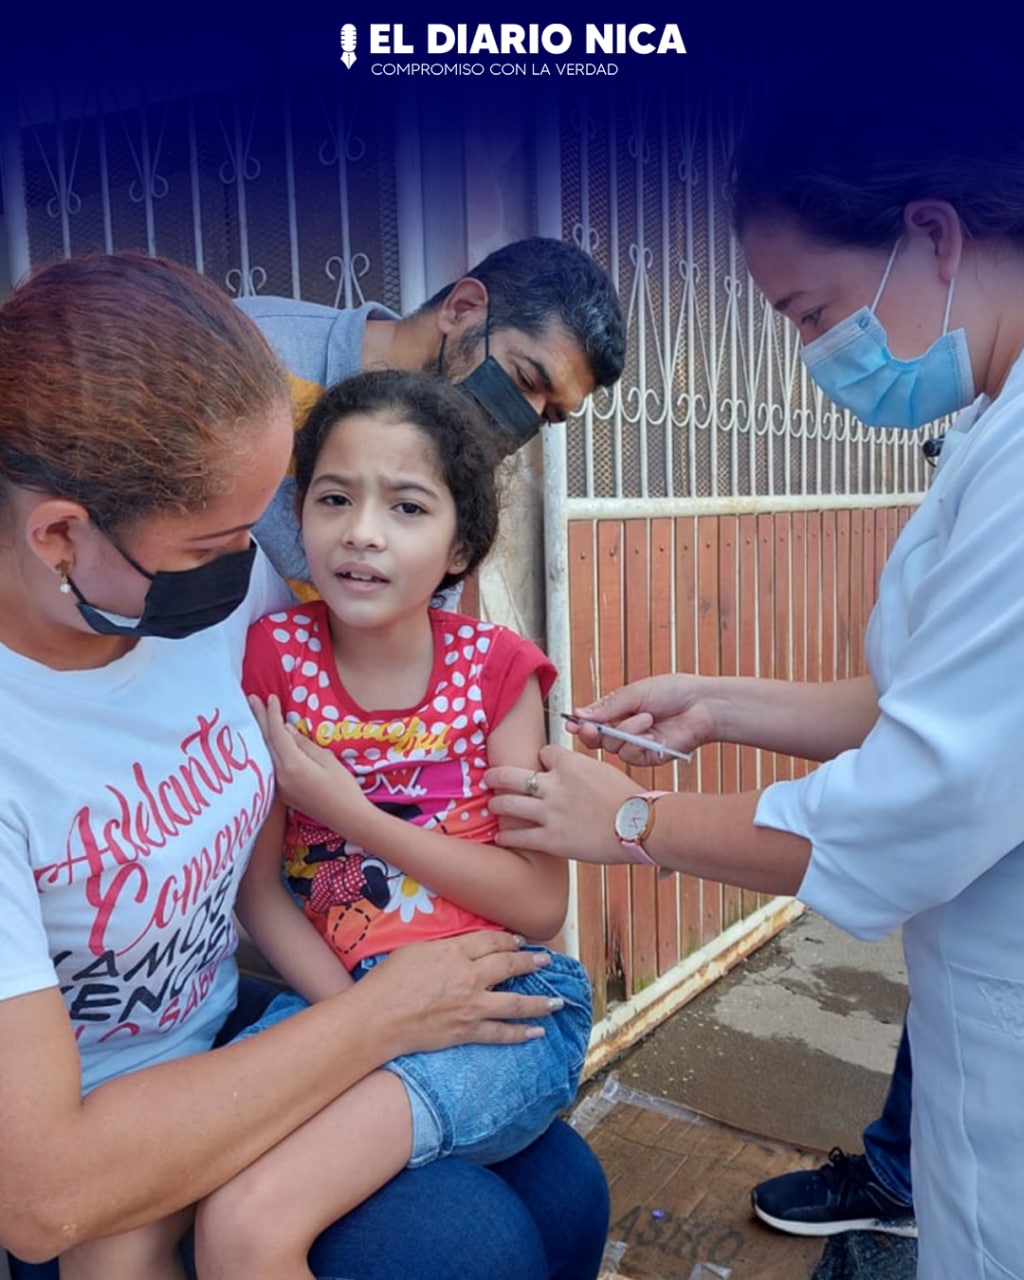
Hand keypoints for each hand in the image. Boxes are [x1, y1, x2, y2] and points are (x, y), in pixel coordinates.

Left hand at [248, 694, 368, 830]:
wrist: (347, 818)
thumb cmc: (344, 788)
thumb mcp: (328, 760)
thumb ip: (304, 744)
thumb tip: (288, 730)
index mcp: (292, 765)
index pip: (277, 733)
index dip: (272, 714)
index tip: (270, 697)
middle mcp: (280, 776)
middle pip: (265, 742)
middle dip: (258, 719)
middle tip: (251, 699)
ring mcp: (279, 786)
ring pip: (265, 754)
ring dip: (259, 734)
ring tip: (254, 716)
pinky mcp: (282, 793)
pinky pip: (270, 765)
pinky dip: (266, 749)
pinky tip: (265, 741)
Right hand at [356, 931, 564, 1051]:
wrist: (378, 1017)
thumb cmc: (389, 981)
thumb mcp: (416, 950)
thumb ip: (443, 948)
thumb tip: (458, 949)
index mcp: (456, 951)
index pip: (492, 942)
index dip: (509, 941)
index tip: (520, 942)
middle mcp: (470, 976)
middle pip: (509, 966)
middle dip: (531, 963)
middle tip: (546, 962)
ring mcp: (472, 1005)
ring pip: (515, 1002)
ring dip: (540, 1001)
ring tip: (557, 1002)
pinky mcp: (467, 1031)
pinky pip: (501, 1033)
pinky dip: (521, 1033)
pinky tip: (537, 1032)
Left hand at [484, 744, 642, 863]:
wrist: (640, 824)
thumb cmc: (630, 799)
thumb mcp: (604, 771)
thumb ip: (583, 771)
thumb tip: (576, 773)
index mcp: (570, 764)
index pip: (543, 754)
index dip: (541, 760)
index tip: (541, 768)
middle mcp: (554, 786)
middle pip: (512, 775)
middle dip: (496, 775)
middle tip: (489, 776)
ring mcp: (550, 813)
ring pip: (509, 803)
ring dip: (497, 803)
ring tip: (492, 804)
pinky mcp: (551, 839)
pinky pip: (520, 836)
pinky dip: (507, 836)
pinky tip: (499, 837)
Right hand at [566, 674, 717, 764]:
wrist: (701, 704)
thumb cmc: (672, 692)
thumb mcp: (634, 693)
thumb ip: (606, 707)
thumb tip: (579, 714)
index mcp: (618, 711)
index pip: (591, 722)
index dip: (579, 724)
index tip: (570, 723)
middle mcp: (624, 729)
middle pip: (595, 740)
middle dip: (592, 733)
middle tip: (592, 728)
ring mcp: (636, 744)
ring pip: (612, 748)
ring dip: (626, 731)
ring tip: (645, 717)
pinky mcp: (648, 757)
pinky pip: (630, 755)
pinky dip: (638, 741)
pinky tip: (652, 730)